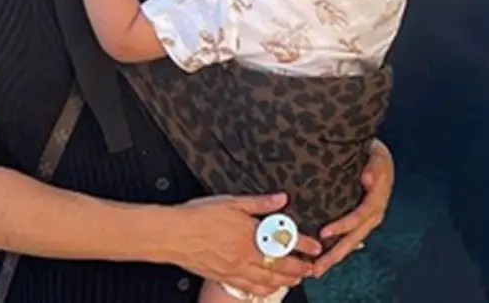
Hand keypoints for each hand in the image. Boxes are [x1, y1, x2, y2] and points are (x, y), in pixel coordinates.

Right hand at [171, 193, 322, 298]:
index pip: (285, 242)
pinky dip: (261, 289)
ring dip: (284, 281)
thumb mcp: (232, 202)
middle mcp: (246, 256)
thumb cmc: (199, 216)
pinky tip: (266, 288)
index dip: (304, 245)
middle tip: (310, 269)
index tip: (316, 247)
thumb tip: (280, 199)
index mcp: (251, 235)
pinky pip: (247, 287)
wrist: (173, 235)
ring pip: (266, 280)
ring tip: (295, 281)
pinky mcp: (223, 277)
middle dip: (298, 269)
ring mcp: (234, 269)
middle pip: (280, 266)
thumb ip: (259, 203)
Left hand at [311, 139, 393, 277]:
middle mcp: (373, 215)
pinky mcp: (360, 223)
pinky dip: (336, 250)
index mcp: (377, 199)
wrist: (378, 157)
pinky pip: (348, 239)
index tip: (324, 233)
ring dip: (334, 257)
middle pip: (354, 238)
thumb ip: (374, 167)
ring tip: (315, 270)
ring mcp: (367, 221)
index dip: (343, 226)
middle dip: (335, 254)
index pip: (360, 216)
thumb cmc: (374, 156)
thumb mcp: (377, 155)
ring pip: (351, 243)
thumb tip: (367, 178)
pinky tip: (321, 259)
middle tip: (317, 268)